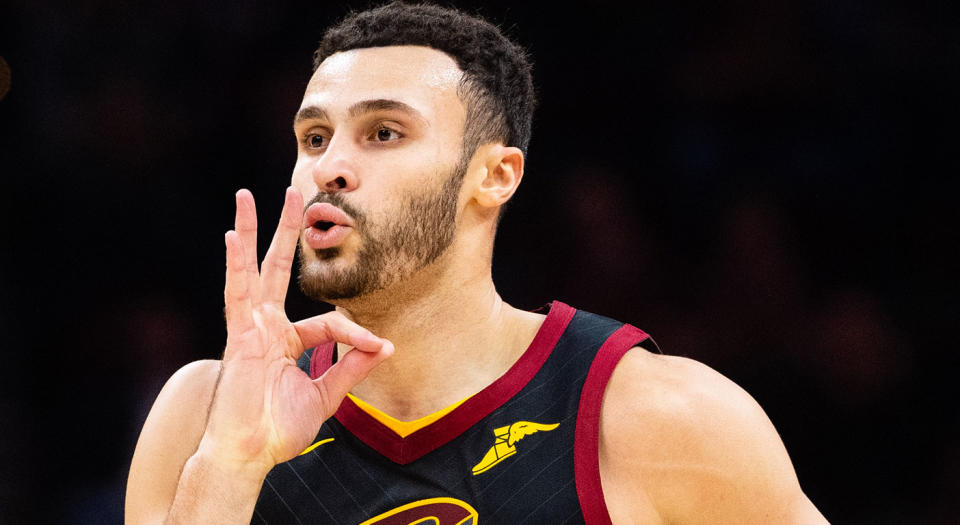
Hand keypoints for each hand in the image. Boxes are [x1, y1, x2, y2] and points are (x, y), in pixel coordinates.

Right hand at [198, 187, 392, 474]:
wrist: (249, 454)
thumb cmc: (278, 431)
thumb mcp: (326, 396)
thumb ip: (351, 369)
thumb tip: (385, 346)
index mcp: (286, 341)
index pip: (327, 321)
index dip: (356, 332)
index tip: (379, 346)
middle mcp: (266, 327)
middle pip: (276, 268)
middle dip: (286, 231)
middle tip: (294, 193)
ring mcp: (250, 327)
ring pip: (252, 269)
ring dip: (252, 231)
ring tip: (249, 195)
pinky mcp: (238, 335)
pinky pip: (236, 293)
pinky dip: (235, 264)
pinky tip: (232, 235)